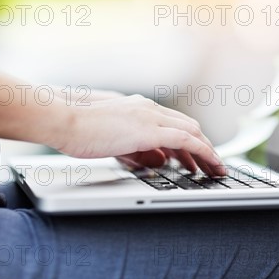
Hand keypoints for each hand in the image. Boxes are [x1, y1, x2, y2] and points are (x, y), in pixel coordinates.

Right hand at [54, 94, 224, 175]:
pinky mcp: (149, 130)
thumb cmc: (78, 131)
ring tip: (216, 169)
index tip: (197, 156)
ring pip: (192, 132)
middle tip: (212, 165)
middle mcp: (149, 109)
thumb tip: (159, 161)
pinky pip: (185, 140)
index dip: (190, 140)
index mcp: (140, 109)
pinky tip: (210, 163)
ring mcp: (150, 117)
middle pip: (188, 126)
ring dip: (207, 151)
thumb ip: (138, 150)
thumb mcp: (115, 142)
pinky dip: (202, 151)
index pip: (174, 123)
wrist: (62, 120)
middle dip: (203, 147)